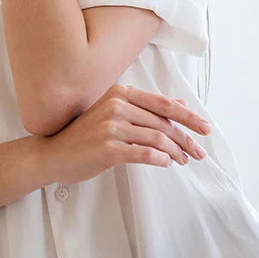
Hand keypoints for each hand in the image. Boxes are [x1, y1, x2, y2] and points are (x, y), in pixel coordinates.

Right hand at [42, 84, 210, 184]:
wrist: (53, 153)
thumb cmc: (87, 133)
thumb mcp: (117, 113)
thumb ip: (147, 108)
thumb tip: (181, 106)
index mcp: (122, 93)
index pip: (164, 104)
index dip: (188, 118)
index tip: (205, 128)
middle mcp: (118, 105)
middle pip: (163, 123)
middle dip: (186, 138)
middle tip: (199, 151)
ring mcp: (112, 126)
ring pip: (156, 138)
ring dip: (175, 151)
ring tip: (183, 160)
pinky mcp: (108, 148)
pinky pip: (143, 153)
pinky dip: (159, 159)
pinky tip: (166, 164)